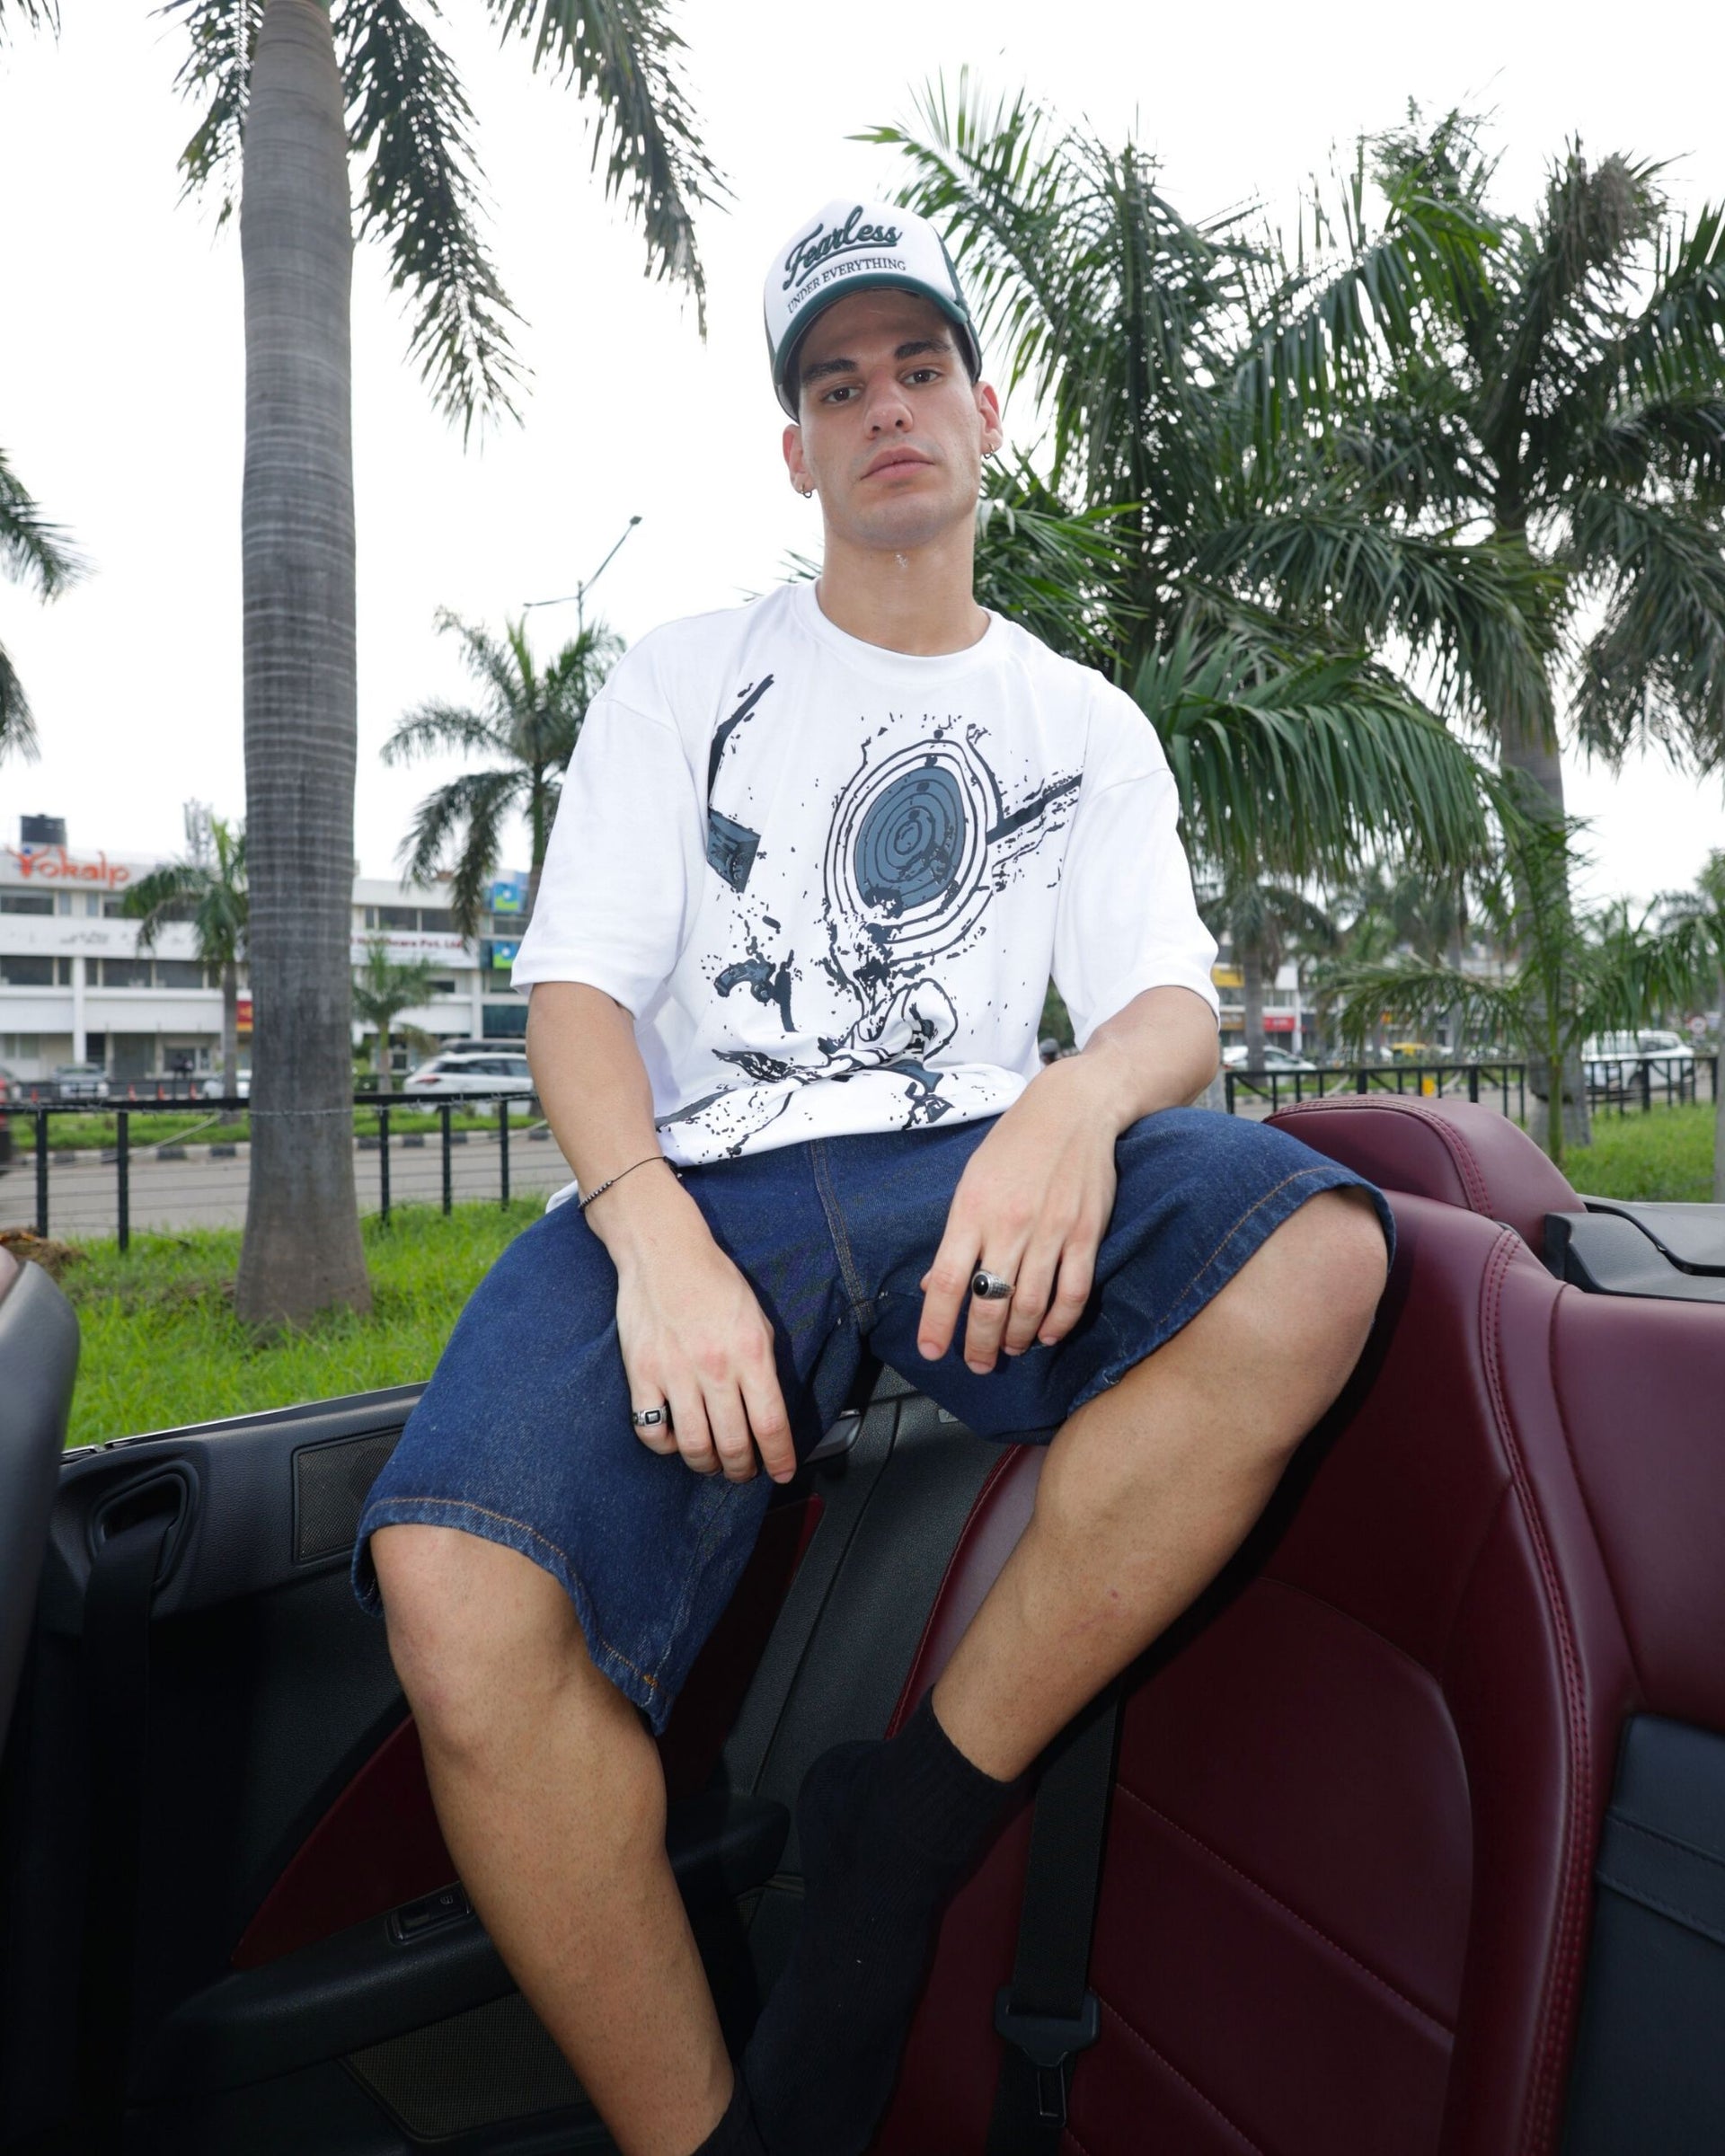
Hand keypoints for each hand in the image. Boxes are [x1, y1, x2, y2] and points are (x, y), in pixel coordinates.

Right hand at [594, 1170, 796, 1484]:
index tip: (783, 1473)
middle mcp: (715, 1367)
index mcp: (751, 1352)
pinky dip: (667, 1446)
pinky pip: (651, 1431)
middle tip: (744, 1472)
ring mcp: (674, 1373)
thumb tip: (769, 1409)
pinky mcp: (641, 1374)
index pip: (771, 1423)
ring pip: (695, 1446)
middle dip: (743, 1469)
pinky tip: (677, 1440)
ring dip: (708, 1465)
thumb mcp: (758, 1317)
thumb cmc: (714, 1280)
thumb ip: (764, 1364)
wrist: (663, 1250)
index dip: (780, 1458)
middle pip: (734, 1444)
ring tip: (713, 1463)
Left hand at [917, 1059, 1120, 1374]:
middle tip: (976, 1363)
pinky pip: (1073, 1292)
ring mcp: (1051, 1231)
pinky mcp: (1086, 1233)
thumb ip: (956, 1235)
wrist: (1073, 1109)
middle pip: (989, 1304)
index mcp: (972, 1211)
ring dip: (1016, 1338)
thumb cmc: (1014, 1144)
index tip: (931, 1350)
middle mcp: (1009, 1225)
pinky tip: (1046, 1334)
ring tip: (1008, 1350)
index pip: (947, 1280)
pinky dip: (1059, 1322)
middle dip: (980, 1344)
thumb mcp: (971, 1181)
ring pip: (1031, 1306)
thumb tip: (933, 1283)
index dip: (937, 1323)